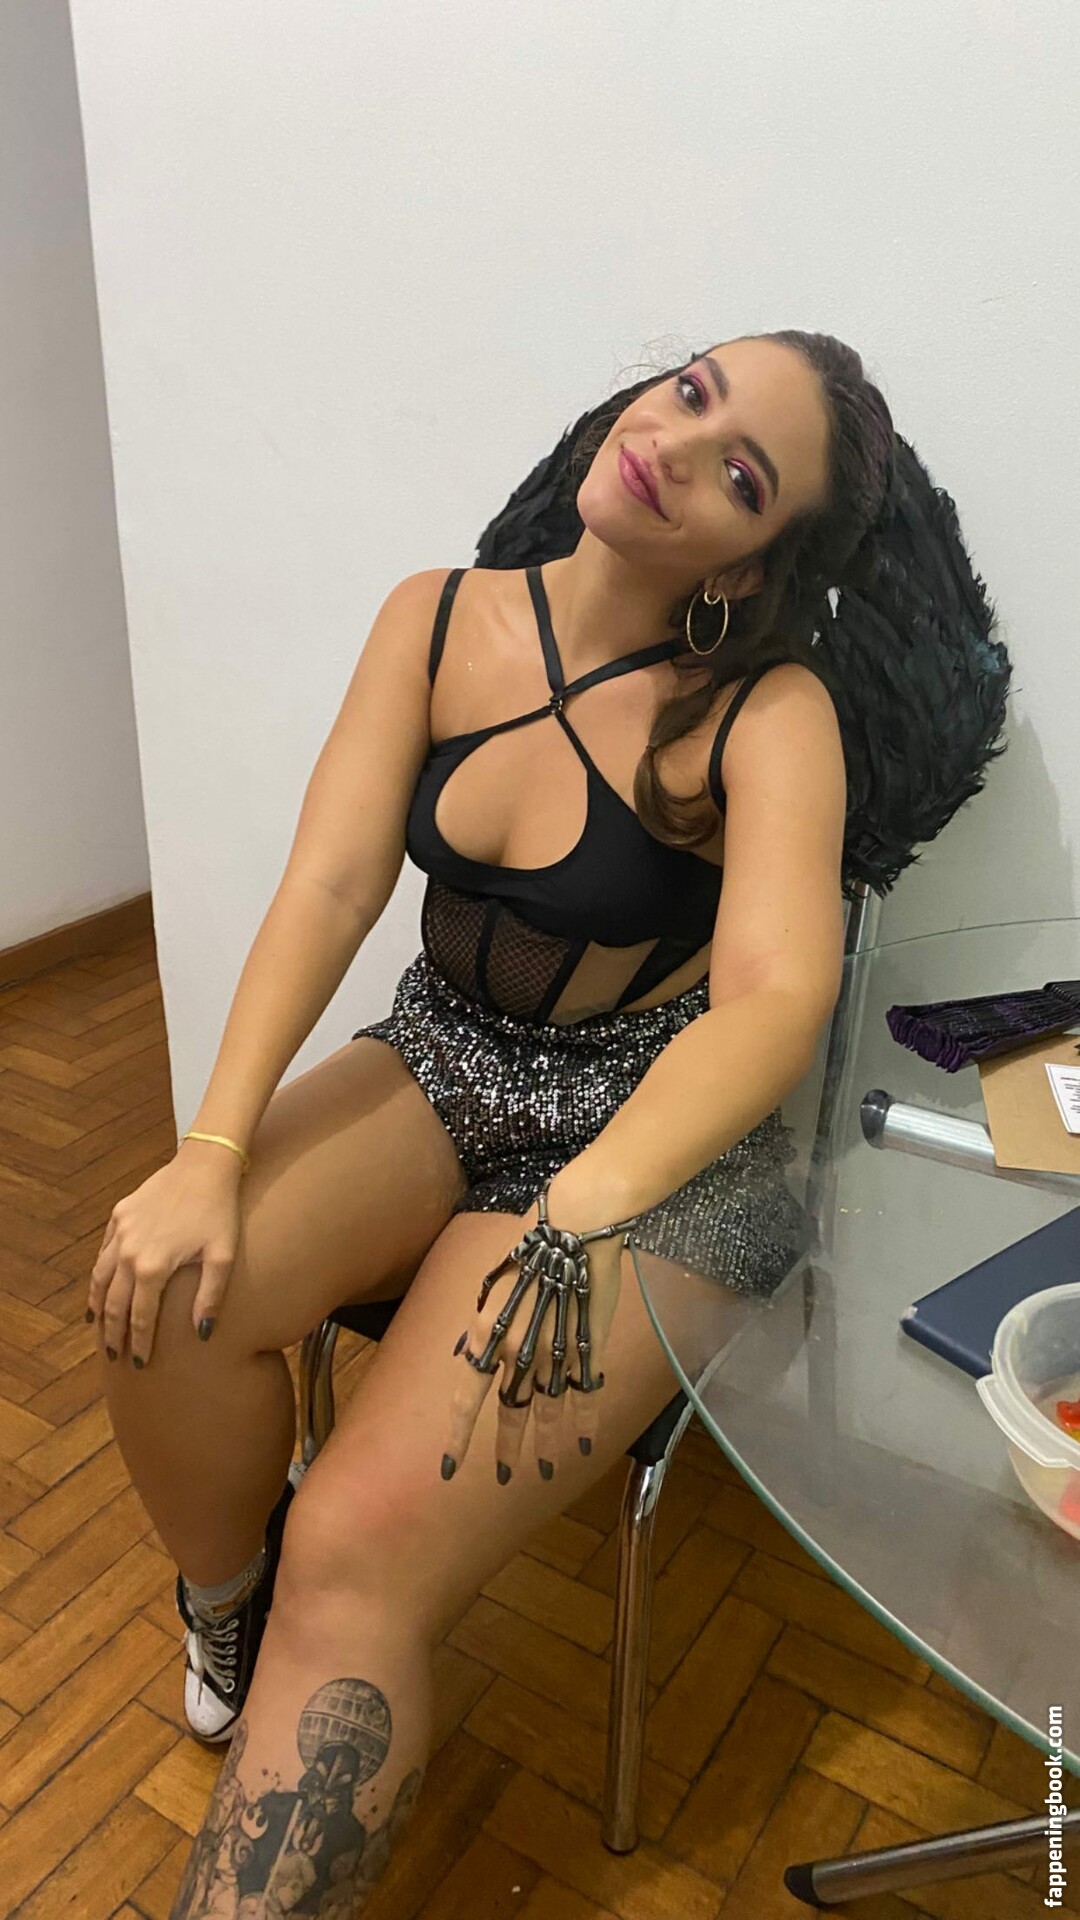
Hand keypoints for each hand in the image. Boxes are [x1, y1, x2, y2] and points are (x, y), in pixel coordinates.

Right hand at [88, 1143, 243, 1367]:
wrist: (205, 1165)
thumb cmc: (219, 1211)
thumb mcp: (222, 1256)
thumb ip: (210, 1297)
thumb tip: (203, 1334)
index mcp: (153, 1267)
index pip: (141, 1317)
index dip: (140, 1343)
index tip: (139, 1364)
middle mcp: (129, 1252)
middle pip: (114, 1303)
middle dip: (113, 1332)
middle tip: (114, 1356)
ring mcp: (121, 1232)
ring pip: (100, 1278)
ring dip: (98, 1305)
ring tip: (98, 1327)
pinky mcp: (119, 1215)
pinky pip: (103, 1251)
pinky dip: (99, 1273)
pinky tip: (101, 1285)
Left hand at [440, 1178, 631, 1485]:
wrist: (575, 1225)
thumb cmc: (528, 1245)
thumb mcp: (491, 1283)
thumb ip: (480, 1324)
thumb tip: (465, 1351)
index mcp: (488, 1333)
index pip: (468, 1396)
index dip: (459, 1434)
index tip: (449, 1466)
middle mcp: (517, 1349)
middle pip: (510, 1408)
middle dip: (506, 1446)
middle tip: (502, 1477)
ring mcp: (554, 1350)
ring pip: (547, 1408)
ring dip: (546, 1443)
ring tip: (546, 1470)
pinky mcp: (586, 1345)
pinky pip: (583, 1392)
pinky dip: (583, 1421)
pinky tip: (581, 1446)